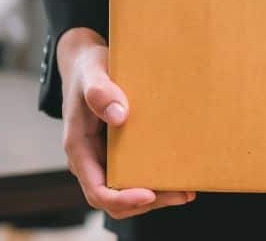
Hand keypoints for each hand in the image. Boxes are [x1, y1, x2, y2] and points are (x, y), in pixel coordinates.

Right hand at [57, 27, 194, 219]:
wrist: (86, 63)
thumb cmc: (87, 68)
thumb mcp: (91, 72)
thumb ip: (100, 91)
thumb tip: (119, 116)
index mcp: (78, 148)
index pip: (97, 190)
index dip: (122, 199)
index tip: (149, 194)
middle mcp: (90, 160)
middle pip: (115, 199)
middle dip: (147, 202)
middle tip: (181, 194)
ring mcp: (104, 158)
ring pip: (126, 191)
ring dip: (156, 196)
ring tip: (187, 190)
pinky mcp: (118, 152)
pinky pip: (134, 175)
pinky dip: (155, 180)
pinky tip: (180, 174)